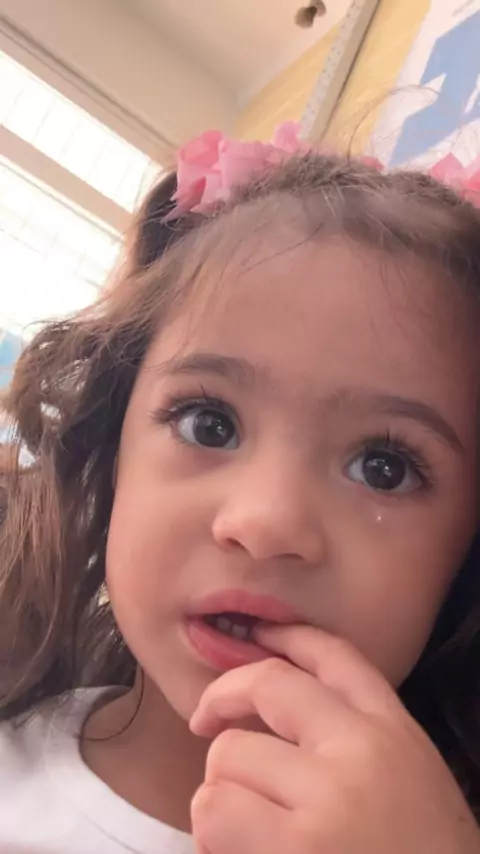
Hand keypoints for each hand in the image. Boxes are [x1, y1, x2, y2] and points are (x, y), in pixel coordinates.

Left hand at [189, 625, 479, 853]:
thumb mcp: (410, 781)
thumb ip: (356, 741)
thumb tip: (277, 719)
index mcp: (394, 732)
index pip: (335, 656)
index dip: (287, 635)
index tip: (257, 635)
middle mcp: (361, 751)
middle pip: (267, 684)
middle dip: (221, 698)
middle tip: (204, 721)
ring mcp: (327, 797)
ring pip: (227, 756)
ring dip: (222, 793)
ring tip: (247, 829)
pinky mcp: (295, 848)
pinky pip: (215, 812)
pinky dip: (212, 837)